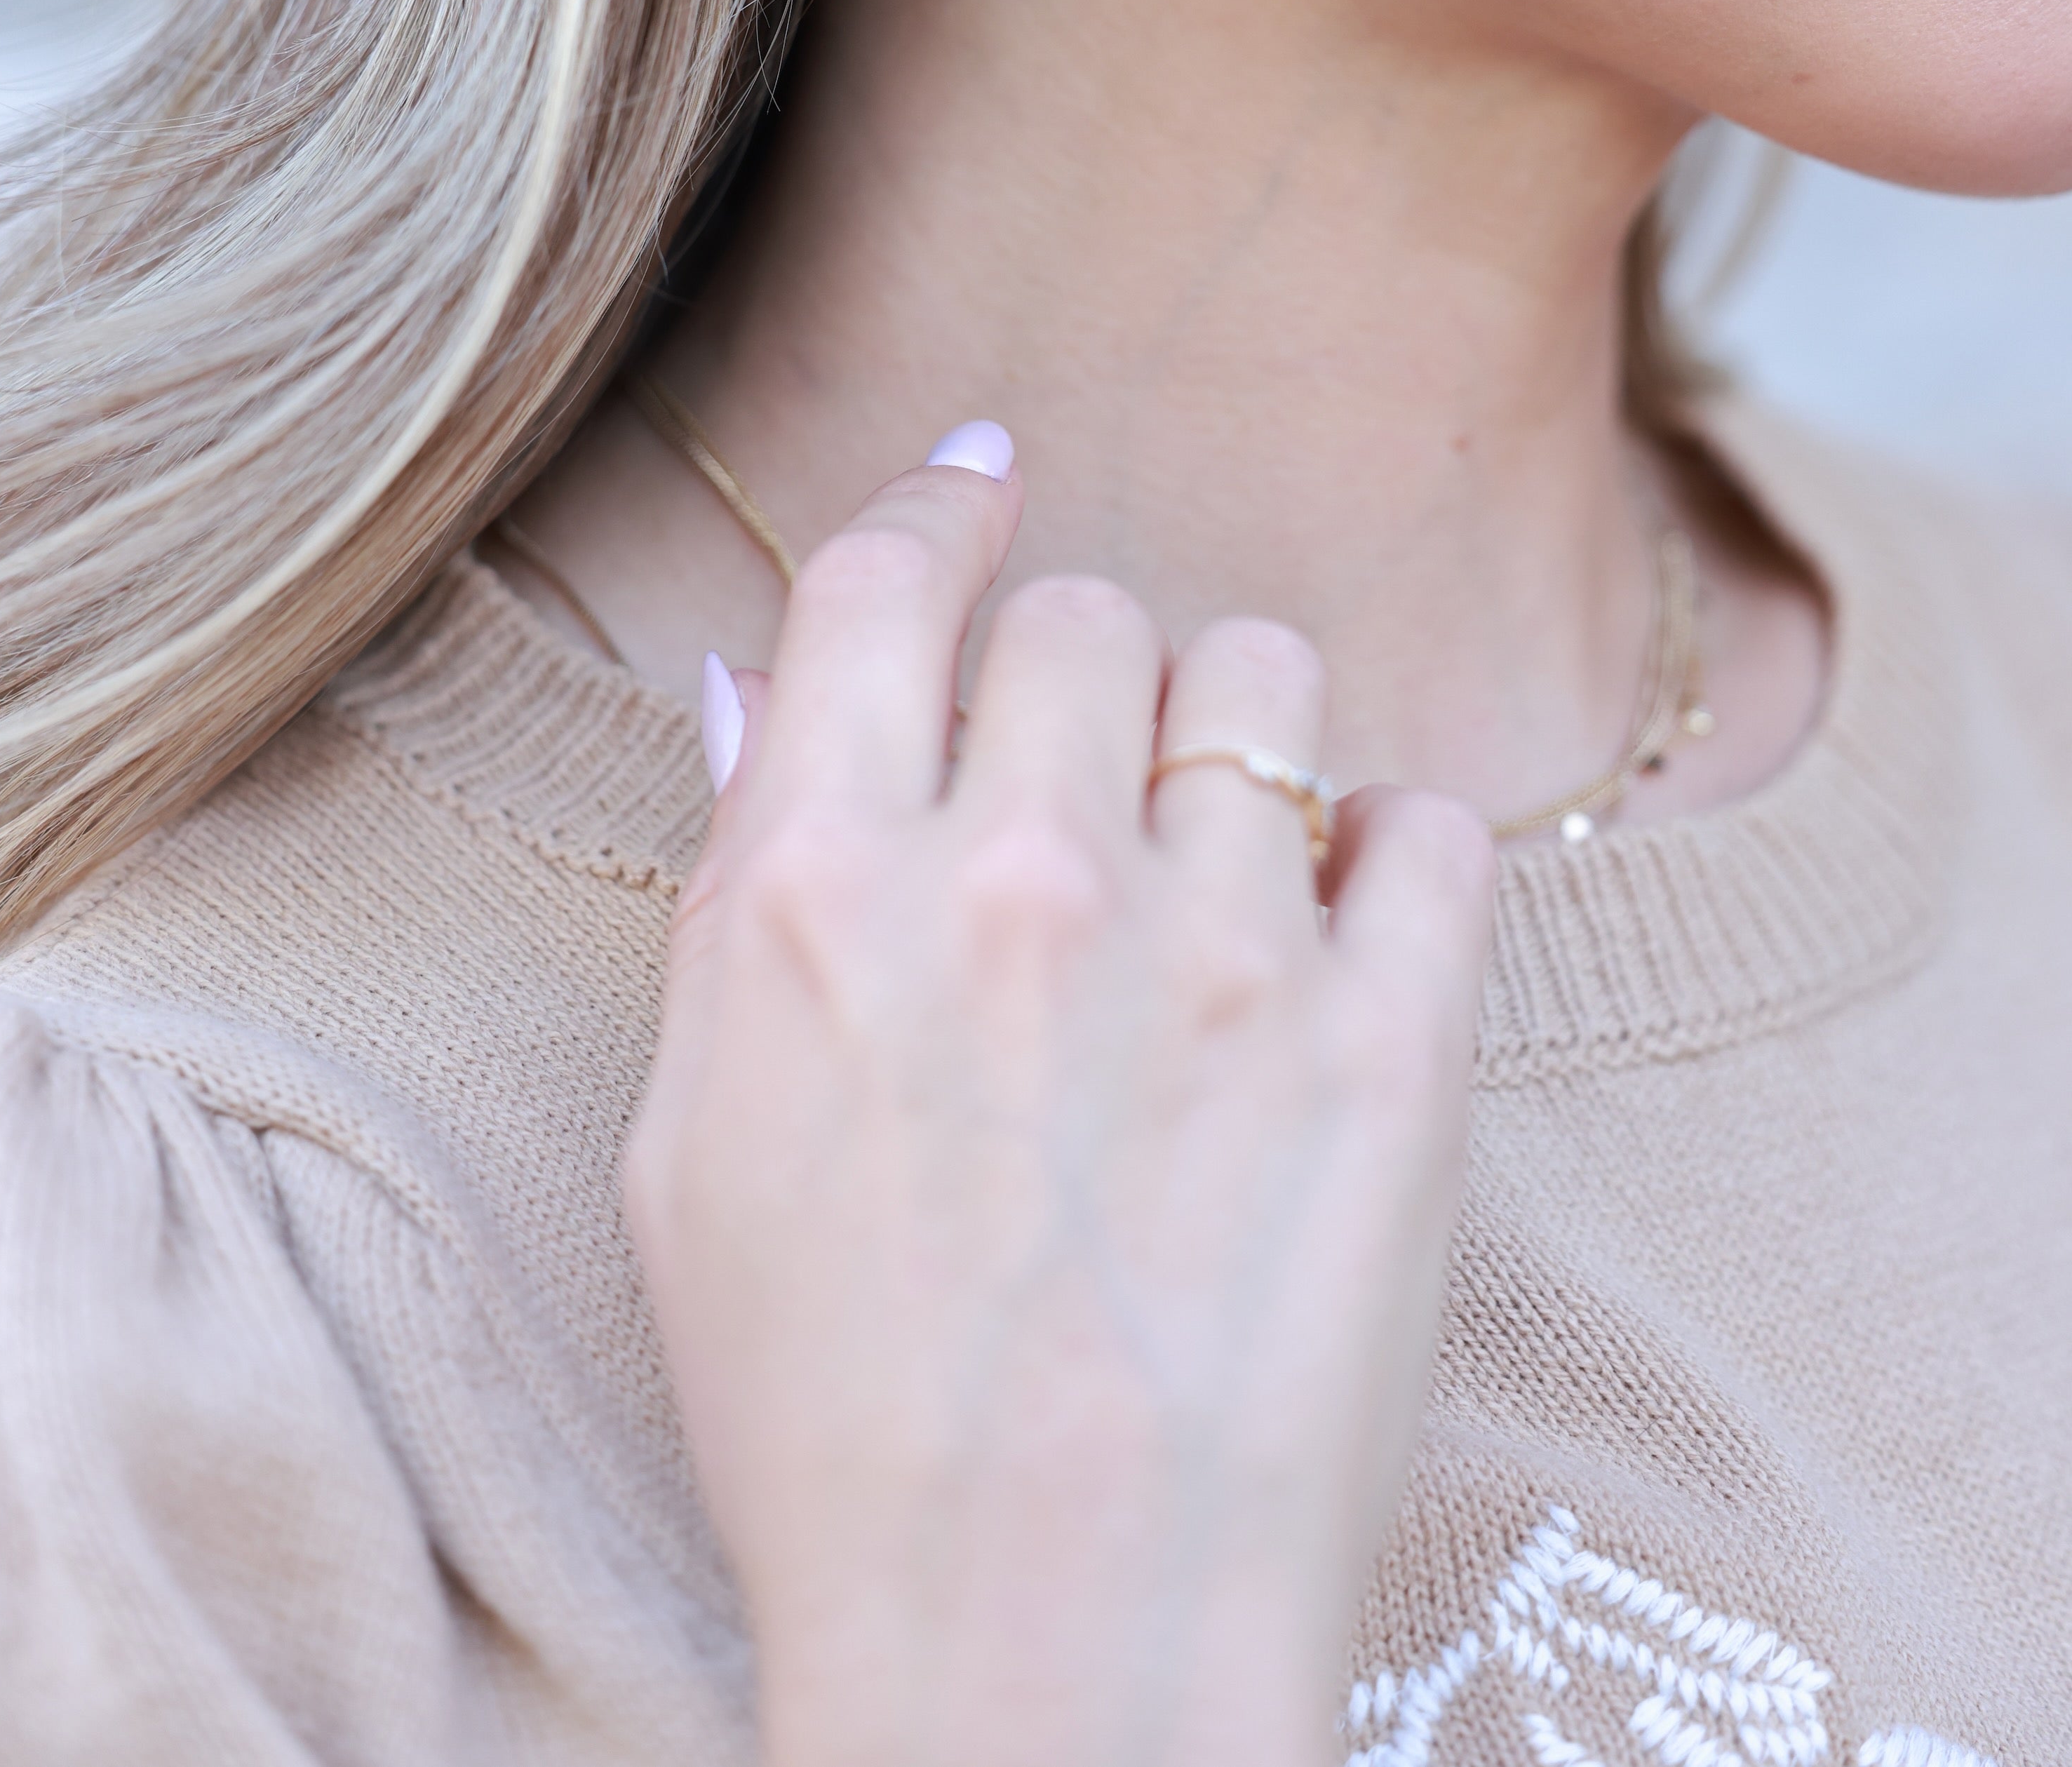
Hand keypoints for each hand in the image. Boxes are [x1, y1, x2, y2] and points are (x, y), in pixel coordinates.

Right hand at [624, 436, 1493, 1766]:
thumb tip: (755, 693)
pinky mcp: (1392, 1049)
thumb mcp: (697, 1150)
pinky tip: (1345, 946)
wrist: (1043, 1654)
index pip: (882, 581)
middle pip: (1084, 610)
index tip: (978, 480)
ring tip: (1219, 870)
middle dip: (1076, 669)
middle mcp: (1015, 883)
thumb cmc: (836, 1425)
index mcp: (819, 895)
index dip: (935, 502)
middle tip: (1081, 783)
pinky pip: (1431, 826)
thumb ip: (734, 892)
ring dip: (1234, 744)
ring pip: (1262, 678)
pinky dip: (1393, 862)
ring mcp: (1219, 957)